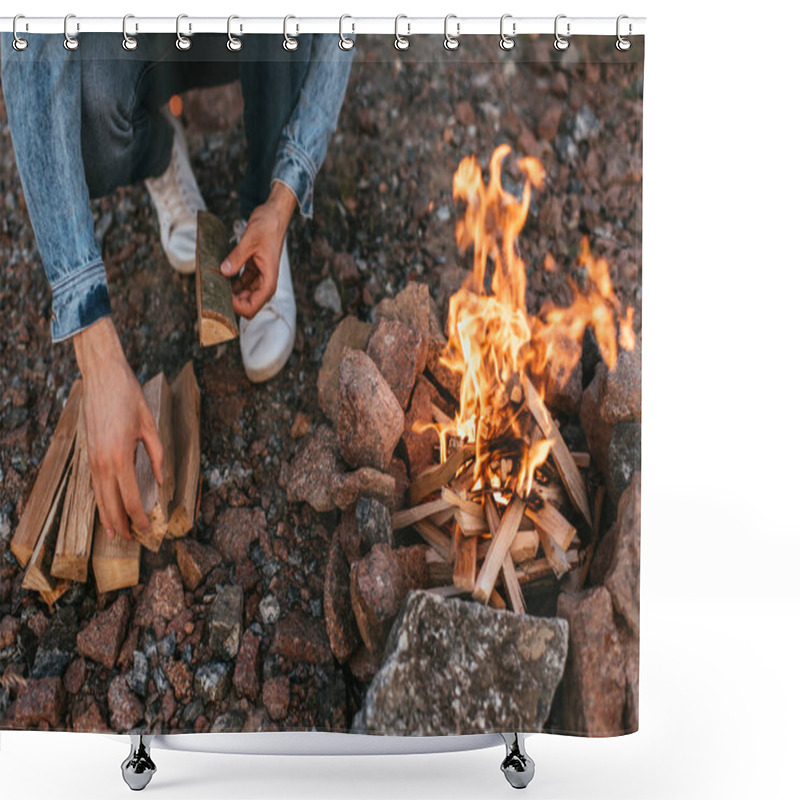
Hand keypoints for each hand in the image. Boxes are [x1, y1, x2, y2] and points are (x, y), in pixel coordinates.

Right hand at [73, 317, 162, 540]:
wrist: (102, 376)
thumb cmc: (128, 397)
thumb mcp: (149, 425)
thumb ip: (156, 455)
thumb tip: (161, 481)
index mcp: (120, 457)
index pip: (130, 497)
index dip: (139, 516)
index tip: (146, 529)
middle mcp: (102, 462)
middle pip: (111, 502)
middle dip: (122, 523)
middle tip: (132, 540)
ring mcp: (92, 457)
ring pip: (99, 495)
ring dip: (107, 515)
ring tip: (115, 532)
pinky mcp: (89, 452)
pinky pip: (94, 483)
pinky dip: (100, 498)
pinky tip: (106, 506)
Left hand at [220, 182, 296, 318]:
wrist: (274, 216)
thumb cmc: (268, 227)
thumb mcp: (250, 241)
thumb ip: (236, 258)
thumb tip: (224, 271)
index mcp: (269, 280)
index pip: (253, 306)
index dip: (236, 307)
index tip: (221, 298)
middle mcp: (265, 282)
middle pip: (248, 305)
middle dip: (231, 303)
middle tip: (213, 294)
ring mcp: (259, 277)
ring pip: (243, 296)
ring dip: (230, 294)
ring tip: (214, 286)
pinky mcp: (253, 271)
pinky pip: (241, 284)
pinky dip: (231, 284)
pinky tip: (219, 278)